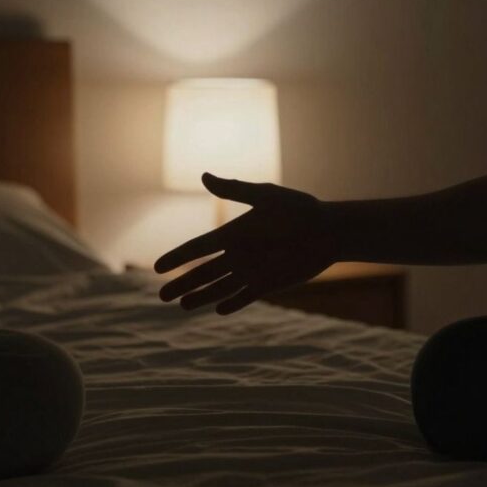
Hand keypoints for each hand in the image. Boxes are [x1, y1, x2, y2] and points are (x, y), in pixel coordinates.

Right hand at [155, 173, 338, 314]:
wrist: (328, 230)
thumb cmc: (299, 209)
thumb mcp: (265, 196)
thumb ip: (234, 190)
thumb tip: (204, 176)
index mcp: (233, 233)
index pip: (198, 248)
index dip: (178, 257)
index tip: (158, 267)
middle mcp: (238, 254)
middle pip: (203, 273)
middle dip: (182, 284)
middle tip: (161, 296)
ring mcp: (252, 271)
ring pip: (219, 288)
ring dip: (201, 297)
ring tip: (182, 306)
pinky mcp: (268, 284)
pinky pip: (244, 297)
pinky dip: (232, 304)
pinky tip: (218, 310)